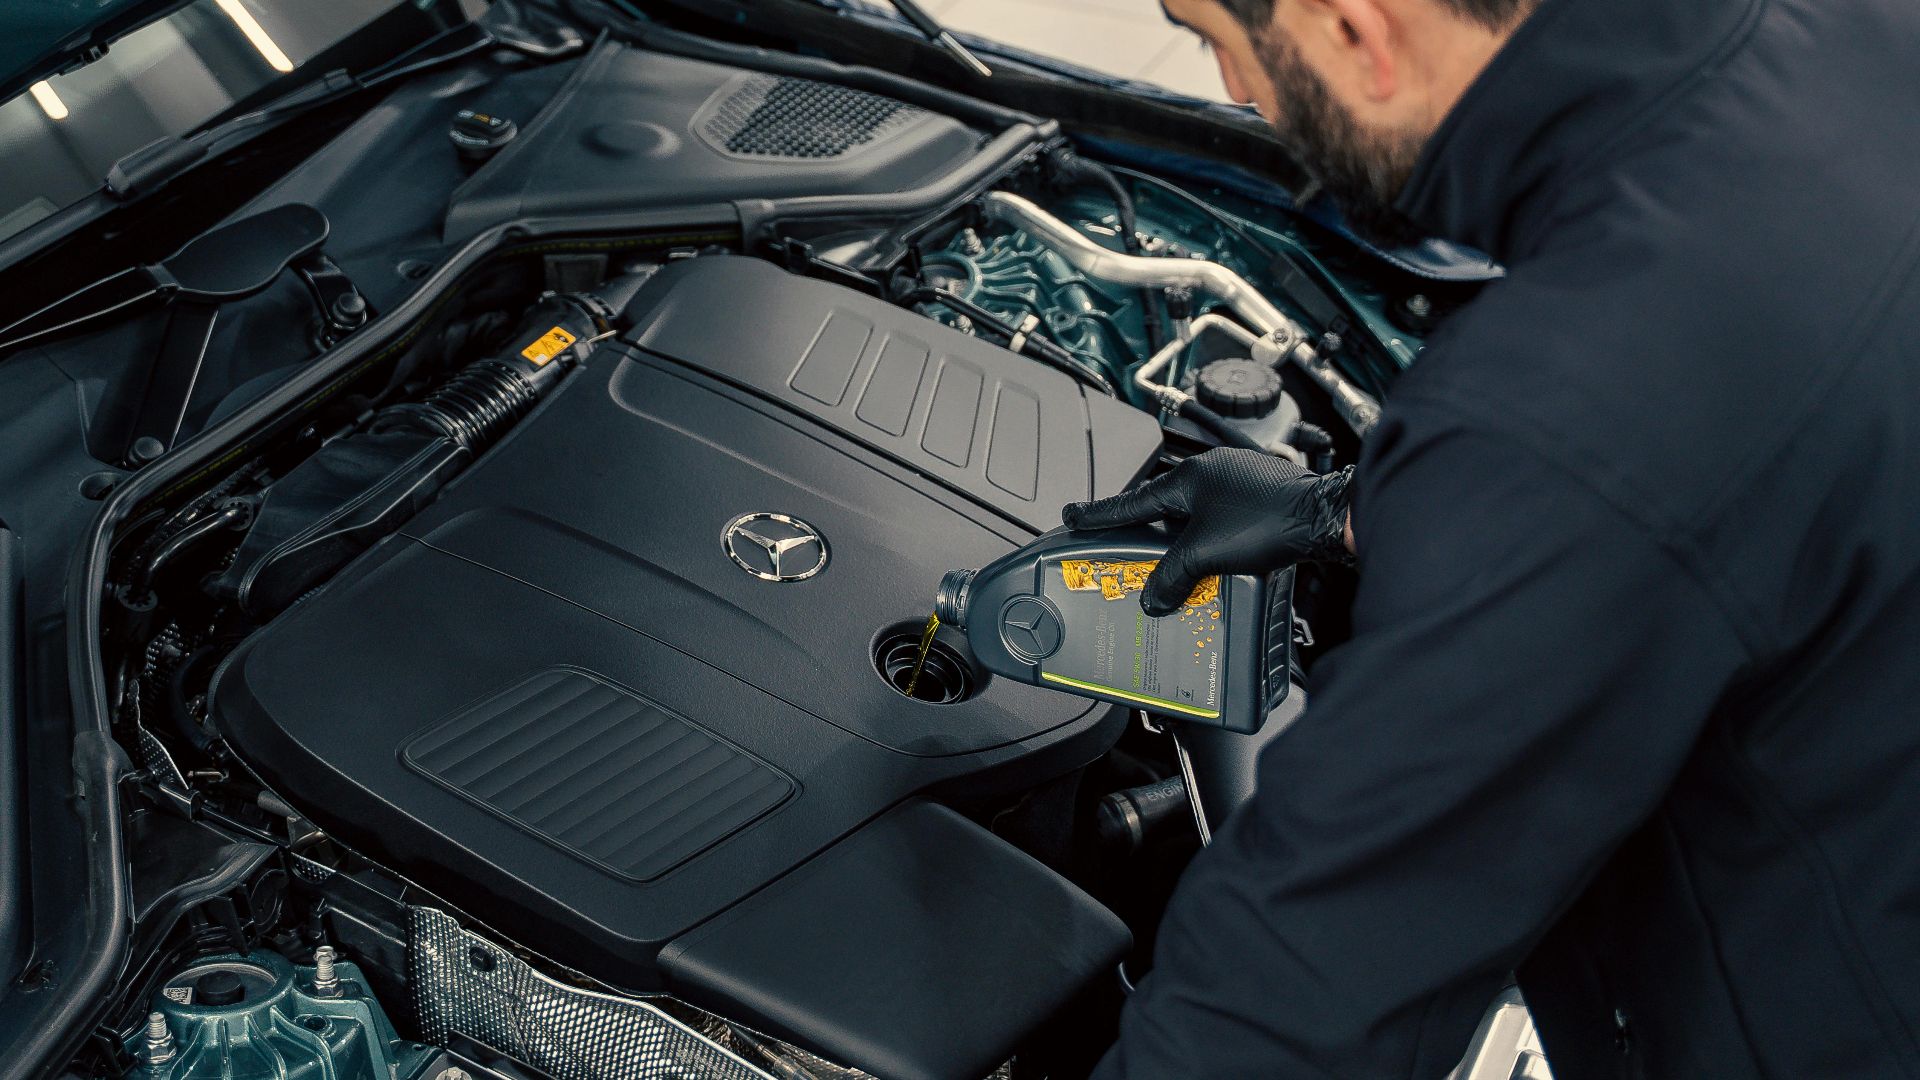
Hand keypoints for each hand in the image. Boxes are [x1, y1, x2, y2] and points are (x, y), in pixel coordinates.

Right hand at [1062, 450, 1354, 615]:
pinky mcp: (1261, 497)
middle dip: (1142, 528)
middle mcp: (1214, 473)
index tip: (1074, 516)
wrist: (1326, 518)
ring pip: (1194, 514)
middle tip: (1117, 541)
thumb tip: (1154, 596)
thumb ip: (1172, 575)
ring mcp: (1240, 482)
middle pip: (1164, 504)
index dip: (1100, 514)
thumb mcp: (1207, 554)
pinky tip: (1209, 559)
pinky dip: (1207, 539)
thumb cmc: (1272, 521)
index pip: (1132, 500)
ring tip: (1165, 560)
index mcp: (1192, 477)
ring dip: (1179, 538)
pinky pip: (1219, 519)